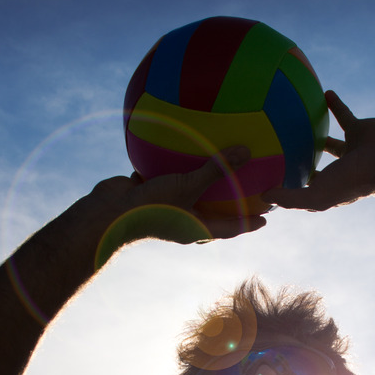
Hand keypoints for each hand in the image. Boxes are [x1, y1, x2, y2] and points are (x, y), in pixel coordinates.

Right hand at [87, 146, 267, 249]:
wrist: (109, 213)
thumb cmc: (153, 207)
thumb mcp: (189, 186)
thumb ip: (216, 169)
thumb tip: (246, 152)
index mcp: (195, 228)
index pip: (229, 228)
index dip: (248, 223)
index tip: (265, 220)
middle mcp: (182, 220)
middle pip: (211, 212)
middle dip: (227, 203)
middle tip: (247, 190)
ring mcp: (164, 206)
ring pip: (186, 193)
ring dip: (198, 182)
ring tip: (214, 165)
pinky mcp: (148, 192)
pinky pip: (163, 176)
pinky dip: (171, 164)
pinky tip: (178, 145)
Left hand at [263, 91, 374, 211]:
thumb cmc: (352, 181)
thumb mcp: (316, 196)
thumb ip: (290, 197)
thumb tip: (263, 196)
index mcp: (330, 187)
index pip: (307, 189)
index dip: (292, 187)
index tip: (274, 179)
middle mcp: (339, 170)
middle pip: (317, 167)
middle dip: (303, 163)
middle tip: (284, 151)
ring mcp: (350, 150)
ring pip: (329, 141)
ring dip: (317, 133)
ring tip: (300, 122)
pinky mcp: (358, 129)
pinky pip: (344, 114)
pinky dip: (336, 104)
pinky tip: (325, 93)